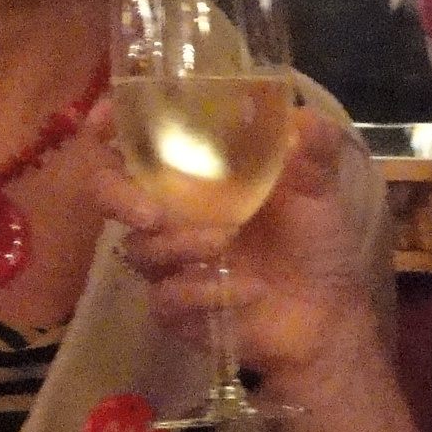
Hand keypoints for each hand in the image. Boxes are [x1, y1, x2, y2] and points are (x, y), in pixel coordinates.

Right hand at [94, 104, 382, 391]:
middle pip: (107, 193)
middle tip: (150, 211)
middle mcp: (170, 213)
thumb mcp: (319, 188)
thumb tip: (302, 118)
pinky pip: (166, 298)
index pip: (134, 142)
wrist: (328, 313)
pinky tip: (248, 289)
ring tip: (226, 243)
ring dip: (179, 245)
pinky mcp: (175, 310)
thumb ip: (314, 149)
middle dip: (117, 196)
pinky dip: (204, 291)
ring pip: (139, 249)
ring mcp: (169, 263)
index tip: (103, 120)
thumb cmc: (315, 242)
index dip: (108, 126)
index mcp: (194, 174)